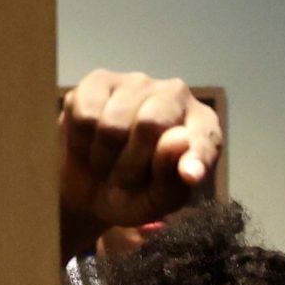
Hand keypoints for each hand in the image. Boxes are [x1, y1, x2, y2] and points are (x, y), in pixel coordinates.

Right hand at [59, 69, 220, 232]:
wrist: (89, 192)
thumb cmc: (133, 196)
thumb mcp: (156, 203)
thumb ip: (173, 179)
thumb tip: (180, 140)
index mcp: (202, 127)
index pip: (203, 137)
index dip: (195, 158)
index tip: (190, 177)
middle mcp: (174, 94)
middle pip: (150, 124)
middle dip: (130, 166)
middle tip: (124, 181)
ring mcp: (136, 83)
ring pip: (112, 125)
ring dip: (103, 159)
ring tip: (107, 165)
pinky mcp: (98, 81)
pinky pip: (85, 116)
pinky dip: (81, 144)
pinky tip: (90, 147)